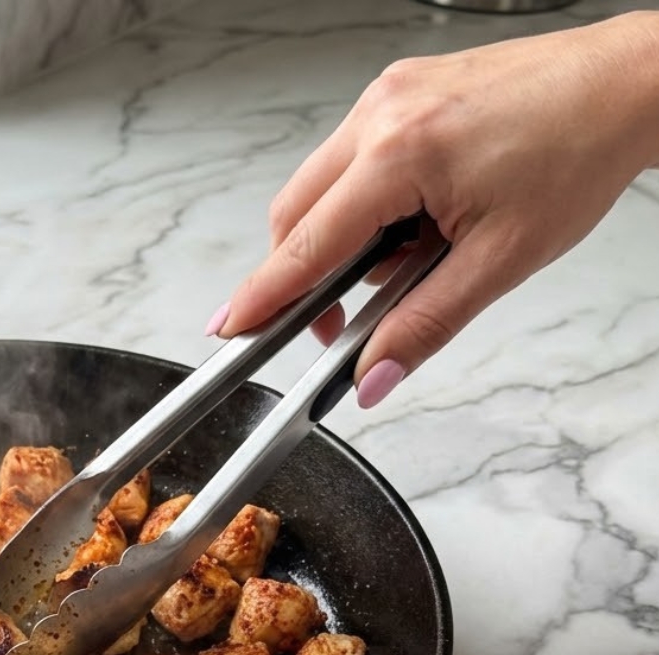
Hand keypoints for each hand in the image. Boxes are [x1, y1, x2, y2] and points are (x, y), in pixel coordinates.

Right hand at [210, 12, 658, 406]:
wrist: (626, 85)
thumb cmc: (576, 153)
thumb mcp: (501, 260)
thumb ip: (426, 325)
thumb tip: (374, 377)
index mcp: (401, 152)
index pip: (306, 242)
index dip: (263, 294)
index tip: (229, 327)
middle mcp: (381, 113)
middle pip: (294, 213)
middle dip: (300, 274)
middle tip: (333, 322)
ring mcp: (387, 96)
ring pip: (317, 186)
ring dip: (336, 238)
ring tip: (402, 262)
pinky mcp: (400, 91)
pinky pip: (349, 160)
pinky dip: (361, 204)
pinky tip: (408, 223)